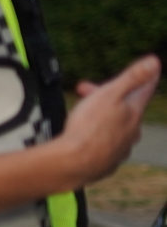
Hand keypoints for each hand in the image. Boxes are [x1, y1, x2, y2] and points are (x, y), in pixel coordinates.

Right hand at [60, 54, 159, 185]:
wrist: (73, 162)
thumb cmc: (89, 128)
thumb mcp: (109, 94)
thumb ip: (132, 78)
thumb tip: (154, 62)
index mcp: (134, 113)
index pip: (144, 91)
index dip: (141, 79)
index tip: (143, 70)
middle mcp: (132, 132)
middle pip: (125, 109)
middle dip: (107, 97)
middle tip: (85, 91)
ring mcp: (121, 149)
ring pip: (115, 128)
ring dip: (102, 118)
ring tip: (82, 115)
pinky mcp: (107, 163)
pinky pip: (106, 146)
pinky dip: (97, 138)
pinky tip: (85, 137)